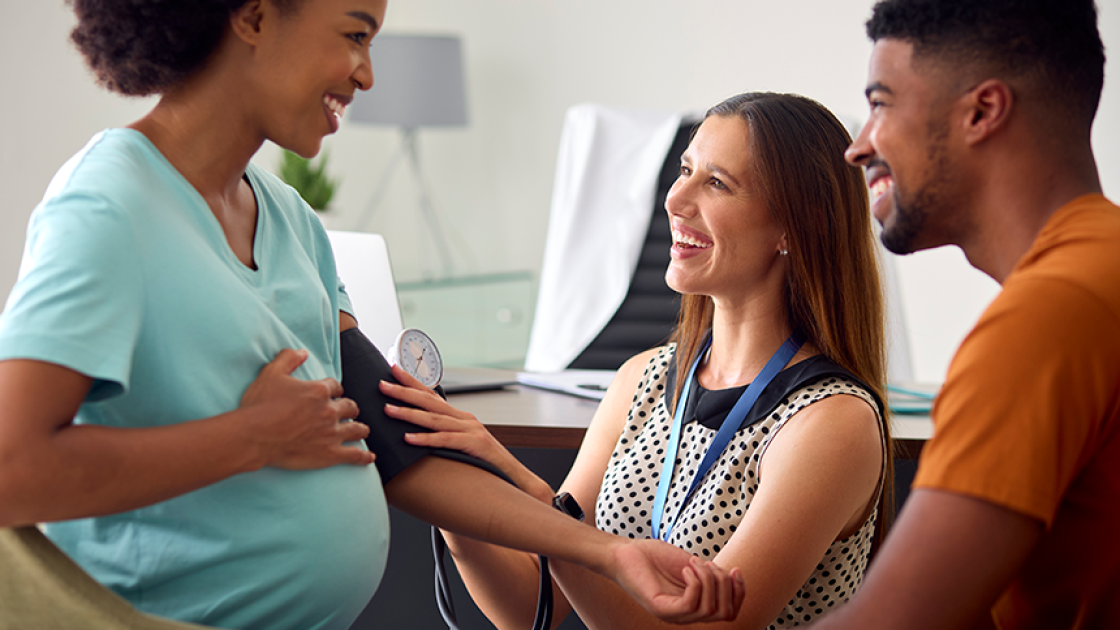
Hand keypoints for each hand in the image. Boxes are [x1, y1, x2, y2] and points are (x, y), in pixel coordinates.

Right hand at [240, 348, 373, 469]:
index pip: (336, 387)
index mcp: (319, 391)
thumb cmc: (259, 405)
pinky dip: (364, 456)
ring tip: (361, 430)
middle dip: (349, 409)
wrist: (253, 436)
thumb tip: (303, 352)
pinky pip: (355, 455)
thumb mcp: (270, 373)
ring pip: (357, 429)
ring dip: (360, 428)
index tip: (333, 394)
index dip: (335, 390)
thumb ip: (288, 358)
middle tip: (347, 412)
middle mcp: (329, 411)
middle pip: (350, 407)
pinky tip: (370, 457)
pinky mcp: (330, 454)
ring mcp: (332, 434)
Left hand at [380, 365, 552, 500]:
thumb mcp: (463, 448)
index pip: (433, 395)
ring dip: (409, 413)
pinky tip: (409, 438)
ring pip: (434, 419)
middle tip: (382, 384)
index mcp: (461, 419)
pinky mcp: (475, 445)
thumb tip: (418, 439)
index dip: (413, 382)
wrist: (517, 479)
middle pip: (430, 401)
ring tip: (388, 409)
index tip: (393, 371)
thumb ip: (444, 441)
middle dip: (404, 391)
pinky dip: (426, 439)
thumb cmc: (488, 466)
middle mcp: (466, 420)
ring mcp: (472, 431)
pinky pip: (446, 441)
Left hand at [607, 538, 743, 623]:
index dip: (740, 592)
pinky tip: (685, 569)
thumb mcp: (693, 566)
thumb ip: (712, 575)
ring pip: (710, 609)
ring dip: (708, 580)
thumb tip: (733, 579)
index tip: (735, 569)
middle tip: (708, 563)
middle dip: (725, 585)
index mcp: (696, 606)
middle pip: (726, 613)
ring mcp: (674, 615)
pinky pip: (691, 604)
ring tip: (693, 563)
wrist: (626, 552)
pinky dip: (695, 583)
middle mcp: (687, 615)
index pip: (730, 612)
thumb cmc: (656, 557)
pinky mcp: (662, 610)